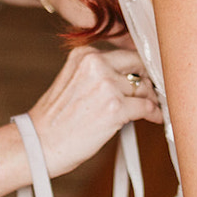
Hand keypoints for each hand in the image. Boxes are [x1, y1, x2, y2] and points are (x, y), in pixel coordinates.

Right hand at [24, 46, 159, 175]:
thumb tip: (133, 78)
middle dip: (147, 79)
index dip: (138, 67)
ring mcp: (107, 84)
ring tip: (154, 108)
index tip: (147, 76)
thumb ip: (98, 73)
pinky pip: (146, 107)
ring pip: (143, 88)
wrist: (39, 143)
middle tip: (154, 91)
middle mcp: (96, 63)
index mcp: (84, 54)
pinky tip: (156, 118)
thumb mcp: (73, 81)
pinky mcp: (116, 107)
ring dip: (151, 99)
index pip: (123, 53)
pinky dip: (154, 113)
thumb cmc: (55, 119)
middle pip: (137, 65)